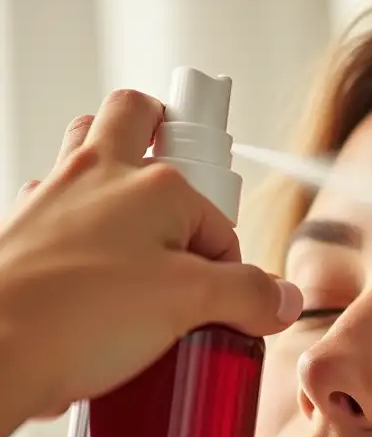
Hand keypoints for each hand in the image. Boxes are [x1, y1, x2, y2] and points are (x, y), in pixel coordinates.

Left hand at [0, 88, 302, 423]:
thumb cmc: (75, 316)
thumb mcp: (189, 305)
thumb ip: (247, 297)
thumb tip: (281, 300)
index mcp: (152, 184)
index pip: (217, 219)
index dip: (230, 265)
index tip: (227, 302)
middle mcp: (99, 174)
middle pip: (138, 120)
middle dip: (167, 142)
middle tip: (188, 208)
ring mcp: (54, 197)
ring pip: (88, 151)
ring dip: (117, 173)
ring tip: (141, 238)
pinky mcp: (22, 231)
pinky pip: (55, 206)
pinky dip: (77, 227)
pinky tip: (92, 281)